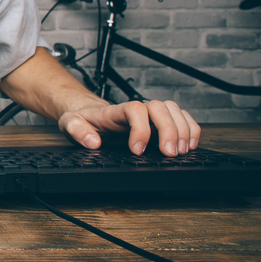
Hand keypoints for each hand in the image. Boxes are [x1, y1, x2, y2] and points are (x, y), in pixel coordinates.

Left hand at [57, 100, 200, 156]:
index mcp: (115, 111)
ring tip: (181, 151)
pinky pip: (181, 117)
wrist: (88, 115)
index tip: (137, 150)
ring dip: (183, 130)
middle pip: (160, 107)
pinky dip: (191, 129)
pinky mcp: (158, 121)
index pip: (135, 109)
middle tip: (169, 154)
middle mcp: (135, 109)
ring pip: (173, 110)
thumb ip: (76, 130)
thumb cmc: (82, 120)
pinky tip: (190, 145)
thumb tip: (93, 142)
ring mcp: (148, 114)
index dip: (141, 129)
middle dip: (169, 130)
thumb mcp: (69, 123)